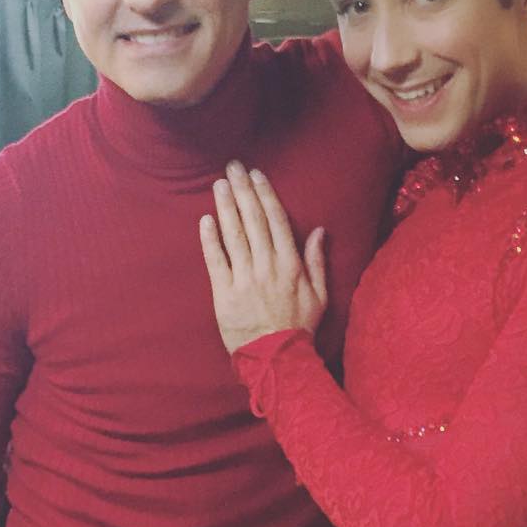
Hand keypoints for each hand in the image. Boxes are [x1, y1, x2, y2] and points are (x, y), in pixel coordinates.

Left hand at [199, 161, 327, 353]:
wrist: (278, 360)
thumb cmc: (300, 327)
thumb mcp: (320, 295)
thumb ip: (317, 260)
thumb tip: (319, 230)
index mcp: (290, 264)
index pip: (275, 220)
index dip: (265, 194)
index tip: (257, 175)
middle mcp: (267, 266)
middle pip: (252, 220)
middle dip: (242, 190)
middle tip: (233, 167)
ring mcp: (244, 279)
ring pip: (233, 235)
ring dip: (226, 207)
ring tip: (219, 185)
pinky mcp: (224, 293)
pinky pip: (215, 261)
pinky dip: (210, 239)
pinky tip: (205, 220)